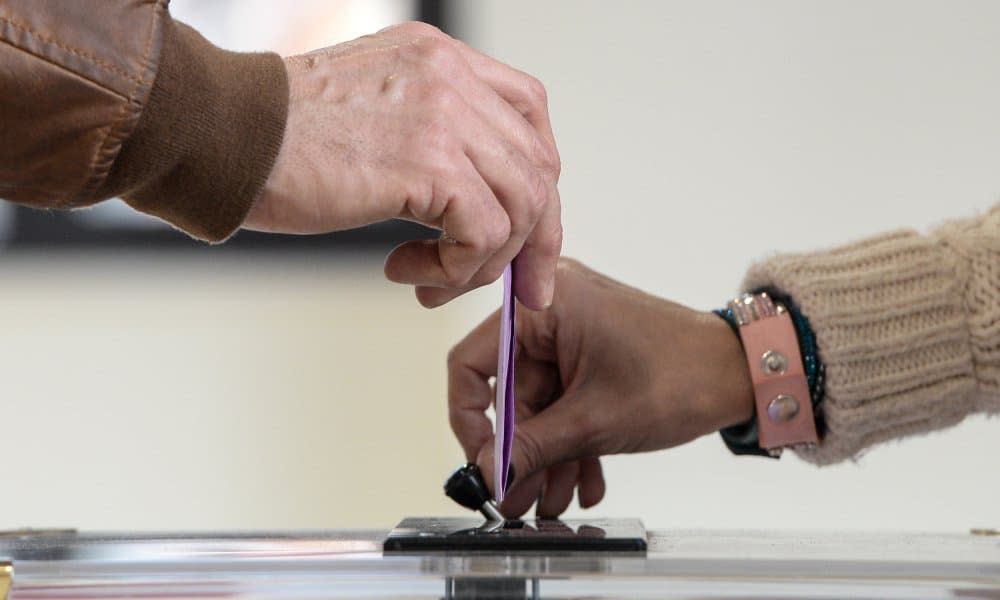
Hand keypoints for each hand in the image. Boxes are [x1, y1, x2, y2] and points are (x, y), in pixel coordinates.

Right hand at [247, 22, 561, 309]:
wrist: (219, 135)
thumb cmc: (278, 136)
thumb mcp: (375, 114)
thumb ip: (432, 139)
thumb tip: (476, 205)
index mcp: (441, 59)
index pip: (529, 114)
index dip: (539, 180)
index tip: (529, 233)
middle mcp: (451, 77)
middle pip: (538, 164)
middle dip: (534, 239)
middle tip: (515, 286)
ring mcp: (443, 115)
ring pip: (521, 203)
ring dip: (486, 261)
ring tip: (436, 281)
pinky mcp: (426, 161)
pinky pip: (484, 231)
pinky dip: (458, 268)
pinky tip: (409, 269)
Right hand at [448, 259, 754, 517]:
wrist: (742, 372)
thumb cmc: (683, 373)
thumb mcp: (595, 420)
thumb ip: (533, 446)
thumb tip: (490, 472)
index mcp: (544, 304)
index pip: (473, 361)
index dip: (469, 417)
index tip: (483, 460)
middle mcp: (553, 310)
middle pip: (511, 391)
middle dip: (521, 451)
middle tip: (517, 496)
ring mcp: (574, 331)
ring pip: (541, 403)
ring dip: (549, 454)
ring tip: (552, 499)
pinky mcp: (592, 351)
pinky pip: (566, 398)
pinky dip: (573, 439)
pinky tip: (583, 479)